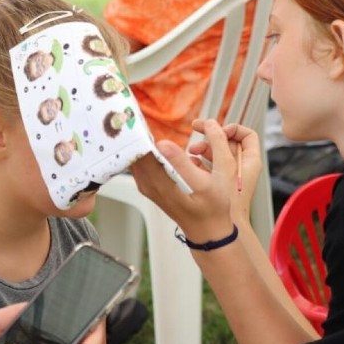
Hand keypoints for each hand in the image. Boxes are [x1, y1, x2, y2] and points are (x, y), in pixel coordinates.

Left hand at [131, 119, 247, 243]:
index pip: (139, 153)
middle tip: (131, 113)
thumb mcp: (206, 183)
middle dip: (132, 133)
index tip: (132, 116)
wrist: (208, 229)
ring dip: (136, 141)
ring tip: (136, 122)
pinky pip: (139, 163)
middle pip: (132, 153)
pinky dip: (141, 150)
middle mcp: (149, 185)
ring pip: (134, 158)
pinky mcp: (150, 186)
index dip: (135, 133)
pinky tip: (147, 141)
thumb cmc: (212, 207)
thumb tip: (162, 143)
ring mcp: (147, 186)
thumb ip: (183, 162)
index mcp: (161, 183)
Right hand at [187, 120, 261, 218]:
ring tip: (191, 151)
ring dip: (203, 148)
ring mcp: (229, 177)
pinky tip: (189, 162)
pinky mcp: (217, 185)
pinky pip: (208, 166)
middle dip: (211, 136)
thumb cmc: (225, 203)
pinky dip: (199, 162)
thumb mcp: (223, 166)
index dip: (232, 128)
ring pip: (217, 153)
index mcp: (251, 162)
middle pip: (229, 142)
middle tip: (195, 128)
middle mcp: (242, 168)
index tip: (216, 131)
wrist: (218, 231)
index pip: (247, 134)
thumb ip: (217, 142)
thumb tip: (209, 123)